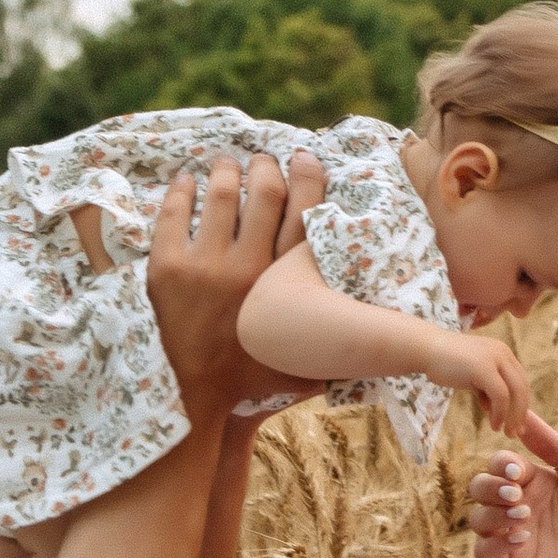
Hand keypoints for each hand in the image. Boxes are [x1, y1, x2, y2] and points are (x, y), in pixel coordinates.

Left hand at [148, 154, 321, 424]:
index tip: (304, 157)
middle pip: (264, 193)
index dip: (308, 176)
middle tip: (262, 158)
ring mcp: (204, 267)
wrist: (194, 399)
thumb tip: (391, 335)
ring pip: (220, 196)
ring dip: (225, 170)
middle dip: (265, 167)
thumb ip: (344, 346)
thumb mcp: (307, 362)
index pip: (304, 211)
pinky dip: (181, 191)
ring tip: (226, 162)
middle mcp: (248, 268)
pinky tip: (187, 180)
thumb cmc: (253, 382)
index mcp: (285, 284)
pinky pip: (174, 215)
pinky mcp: (166, 270)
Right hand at [447, 336, 534, 435]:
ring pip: (515, 392)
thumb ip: (486, 388)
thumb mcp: (472, 375)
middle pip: (522, 387)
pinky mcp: (484, 368)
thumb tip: (496, 410)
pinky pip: (501, 395)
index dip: (522, 403)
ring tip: (505, 432)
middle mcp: (502, 352)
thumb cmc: (445, 364)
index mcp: (502, 352)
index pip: (520, 381)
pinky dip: (500, 413)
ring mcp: (494, 358)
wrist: (425, 349)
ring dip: (512, 416)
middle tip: (516, 433)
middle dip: (521, 412)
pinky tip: (494, 424)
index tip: (517, 423)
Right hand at [467, 409, 557, 557]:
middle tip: (517, 493)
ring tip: (525, 516)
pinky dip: (494, 541)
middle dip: (490, 485)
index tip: (519, 470)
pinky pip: (483, 551)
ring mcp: (516, 539)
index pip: (500, 464)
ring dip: (492, 511)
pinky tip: (523, 538)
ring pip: (476, 518)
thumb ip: (553, 445)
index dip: (501, 463)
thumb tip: (524, 413)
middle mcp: (522, 509)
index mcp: (539, 484)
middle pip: (479, 487)